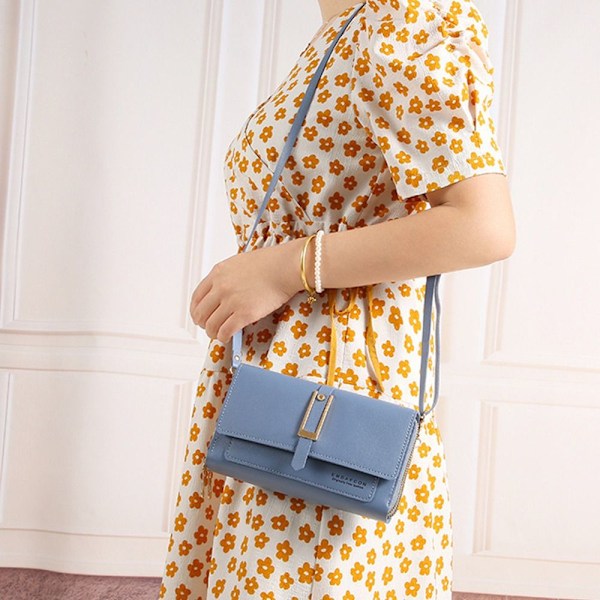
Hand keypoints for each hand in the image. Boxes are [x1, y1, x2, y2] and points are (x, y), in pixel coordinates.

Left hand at [190, 237, 309, 343]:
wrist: (285, 267)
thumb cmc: (270, 263)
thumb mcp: (239, 263)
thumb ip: (227, 277)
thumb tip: (222, 292)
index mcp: (218, 273)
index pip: (197, 297)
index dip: (196, 310)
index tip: (200, 316)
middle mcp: (221, 287)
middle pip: (200, 313)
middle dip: (203, 323)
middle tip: (209, 327)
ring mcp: (231, 301)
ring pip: (211, 325)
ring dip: (213, 333)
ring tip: (219, 334)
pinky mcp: (244, 314)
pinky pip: (225, 331)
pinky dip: (224, 337)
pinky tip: (228, 337)